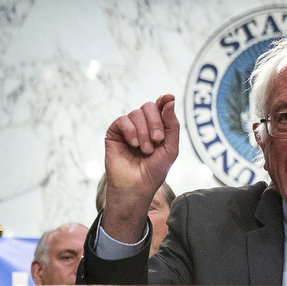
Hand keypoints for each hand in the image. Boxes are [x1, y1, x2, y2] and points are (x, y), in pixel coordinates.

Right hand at [101, 94, 178, 241]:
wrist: (136, 187)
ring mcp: (128, 128)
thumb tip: (169, 98)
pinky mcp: (114, 133)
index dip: (164, 100)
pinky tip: (134, 145)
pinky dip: (130, 131)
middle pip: (149, 107)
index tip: (169, 98)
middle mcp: (142, 125)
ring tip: (145, 151)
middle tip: (158, 141)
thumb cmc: (154, 171)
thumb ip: (172, 124)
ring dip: (144, 132)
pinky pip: (122, 120)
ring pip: (136, 113)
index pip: (160, 106)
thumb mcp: (170, 148)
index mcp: (157, 127)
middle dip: (155, 123)